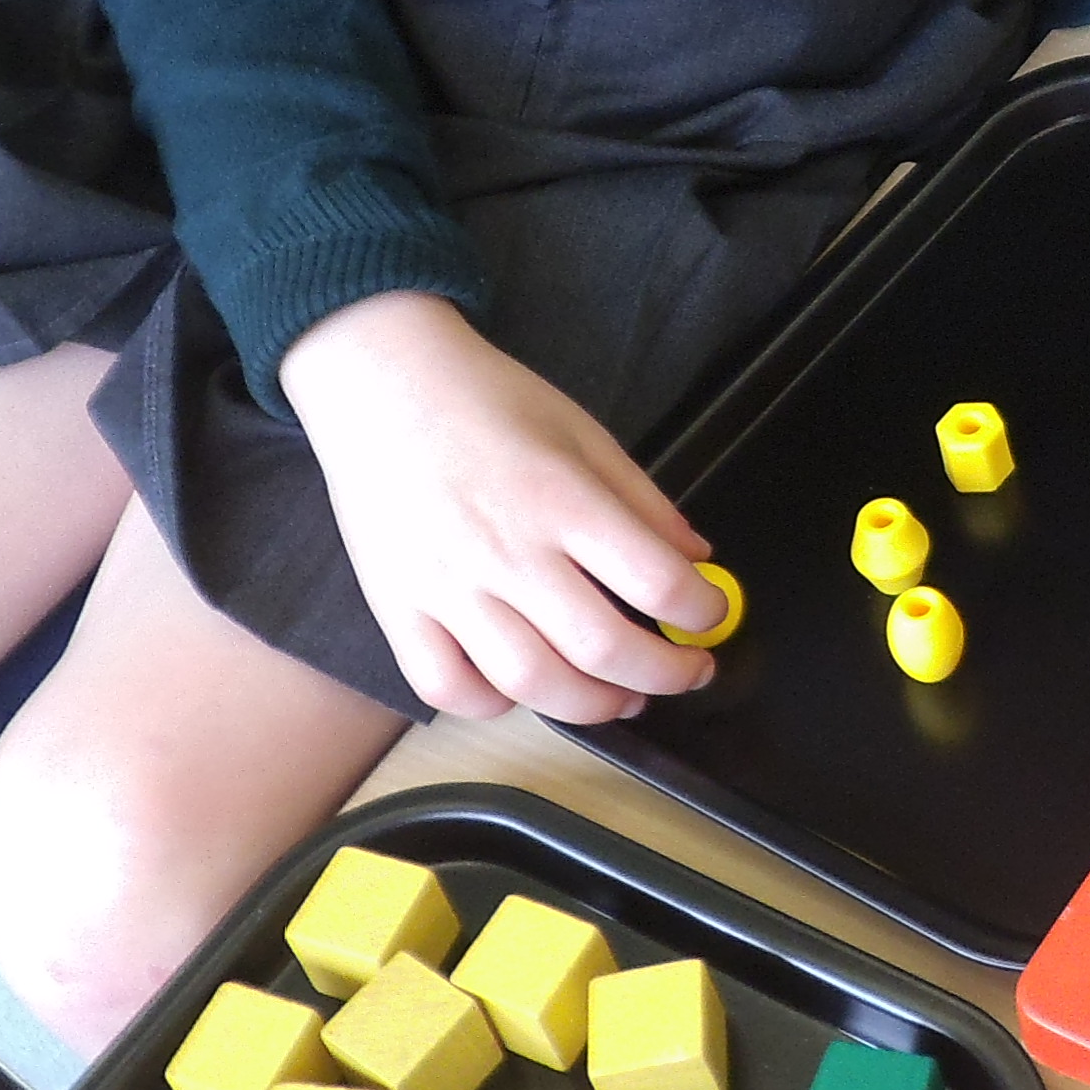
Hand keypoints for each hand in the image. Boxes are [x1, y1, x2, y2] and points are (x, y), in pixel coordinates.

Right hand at [280, 292, 724, 721]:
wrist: (379, 382)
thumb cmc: (485, 400)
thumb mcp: (582, 432)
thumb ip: (642, 501)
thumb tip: (697, 559)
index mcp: (561, 499)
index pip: (655, 581)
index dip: (701, 612)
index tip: (710, 616)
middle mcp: (506, 552)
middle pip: (602, 648)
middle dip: (665, 675)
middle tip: (686, 672)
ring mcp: (446, 587)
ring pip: (530, 684)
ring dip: (593, 707)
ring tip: (620, 697)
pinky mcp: (395, 608)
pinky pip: (445, 687)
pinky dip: (490, 705)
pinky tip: (520, 689)